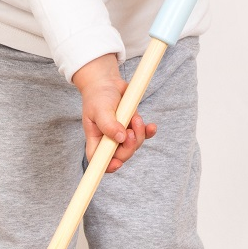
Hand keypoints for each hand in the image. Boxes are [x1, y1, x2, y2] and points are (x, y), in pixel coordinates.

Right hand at [71, 54, 154, 172]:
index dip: (107, 166)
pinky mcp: (132, 126)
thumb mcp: (100, 109)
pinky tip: (151, 126)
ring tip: (136, 118)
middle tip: (131, 131)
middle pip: (120, 155)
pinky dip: (149, 132)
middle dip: (129, 147)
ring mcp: (121, 134)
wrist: (108, 82)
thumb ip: (109, 125)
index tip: (117, 164)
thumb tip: (121, 139)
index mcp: (95, 139)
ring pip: (134, 145)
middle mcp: (108, 140)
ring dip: (139, 134)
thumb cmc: (98, 96)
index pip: (98, 159)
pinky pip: (144, 135)